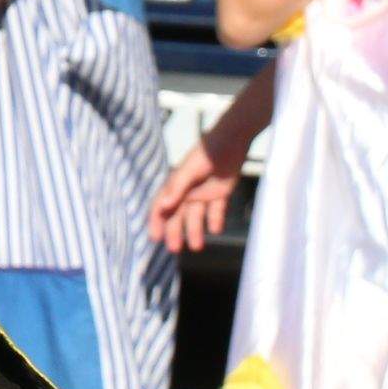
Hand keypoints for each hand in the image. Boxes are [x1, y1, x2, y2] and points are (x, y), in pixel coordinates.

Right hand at [150, 136, 238, 252]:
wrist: (233, 139)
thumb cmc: (207, 152)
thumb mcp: (190, 170)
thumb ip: (177, 188)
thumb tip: (163, 206)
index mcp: (176, 184)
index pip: (162, 206)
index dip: (156, 221)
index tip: (155, 238)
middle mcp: (188, 191)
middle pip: (178, 215)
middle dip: (175, 232)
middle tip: (175, 249)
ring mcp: (204, 192)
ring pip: (197, 216)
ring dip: (195, 230)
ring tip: (197, 247)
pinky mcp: (220, 192)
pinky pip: (216, 211)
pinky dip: (216, 220)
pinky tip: (217, 230)